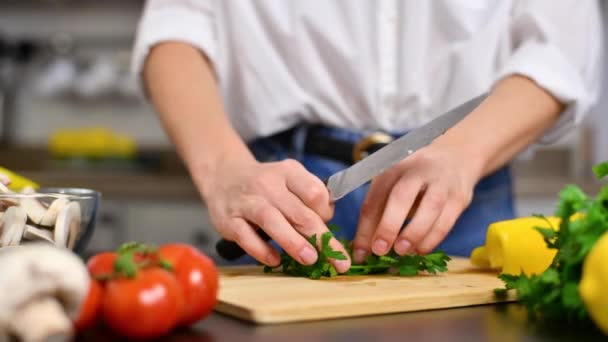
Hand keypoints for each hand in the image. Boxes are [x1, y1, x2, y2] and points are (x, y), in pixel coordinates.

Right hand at [199, 158, 350, 271]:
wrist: (223, 176)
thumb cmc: (265, 184)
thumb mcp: (289, 179)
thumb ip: (308, 198)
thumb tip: (327, 223)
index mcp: (288, 172)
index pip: (314, 192)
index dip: (325, 212)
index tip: (325, 224)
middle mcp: (268, 184)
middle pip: (299, 212)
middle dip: (321, 237)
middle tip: (338, 261)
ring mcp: (247, 201)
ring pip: (272, 220)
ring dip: (293, 241)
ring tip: (310, 259)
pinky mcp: (229, 220)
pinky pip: (246, 236)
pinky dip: (261, 250)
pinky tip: (274, 260)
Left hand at [351, 144, 480, 262]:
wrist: (454, 158)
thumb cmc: (414, 179)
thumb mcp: (392, 187)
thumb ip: (378, 216)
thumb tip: (363, 251)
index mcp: (392, 169)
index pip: (374, 197)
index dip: (364, 228)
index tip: (359, 253)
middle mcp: (416, 171)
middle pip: (401, 195)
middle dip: (388, 225)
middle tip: (379, 250)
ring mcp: (440, 183)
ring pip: (430, 208)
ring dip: (413, 233)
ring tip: (401, 251)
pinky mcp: (459, 197)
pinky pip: (446, 221)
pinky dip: (432, 239)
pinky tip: (420, 250)